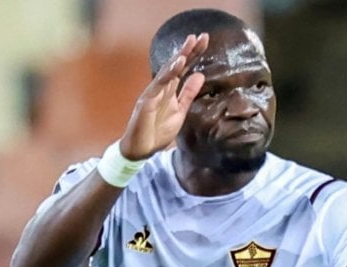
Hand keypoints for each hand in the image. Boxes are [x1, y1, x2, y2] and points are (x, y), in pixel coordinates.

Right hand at [118, 33, 209, 160]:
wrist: (140, 150)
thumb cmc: (157, 131)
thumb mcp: (180, 111)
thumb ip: (188, 94)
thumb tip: (200, 74)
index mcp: (170, 89)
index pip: (183, 68)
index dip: (194, 54)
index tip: (206, 40)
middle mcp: (161, 87)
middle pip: (176, 65)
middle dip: (188, 50)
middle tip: (202, 36)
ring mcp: (153, 93)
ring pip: (167, 71)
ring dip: (179, 57)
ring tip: (190, 44)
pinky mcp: (147, 101)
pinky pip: (158, 85)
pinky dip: (168, 73)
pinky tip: (177, 63)